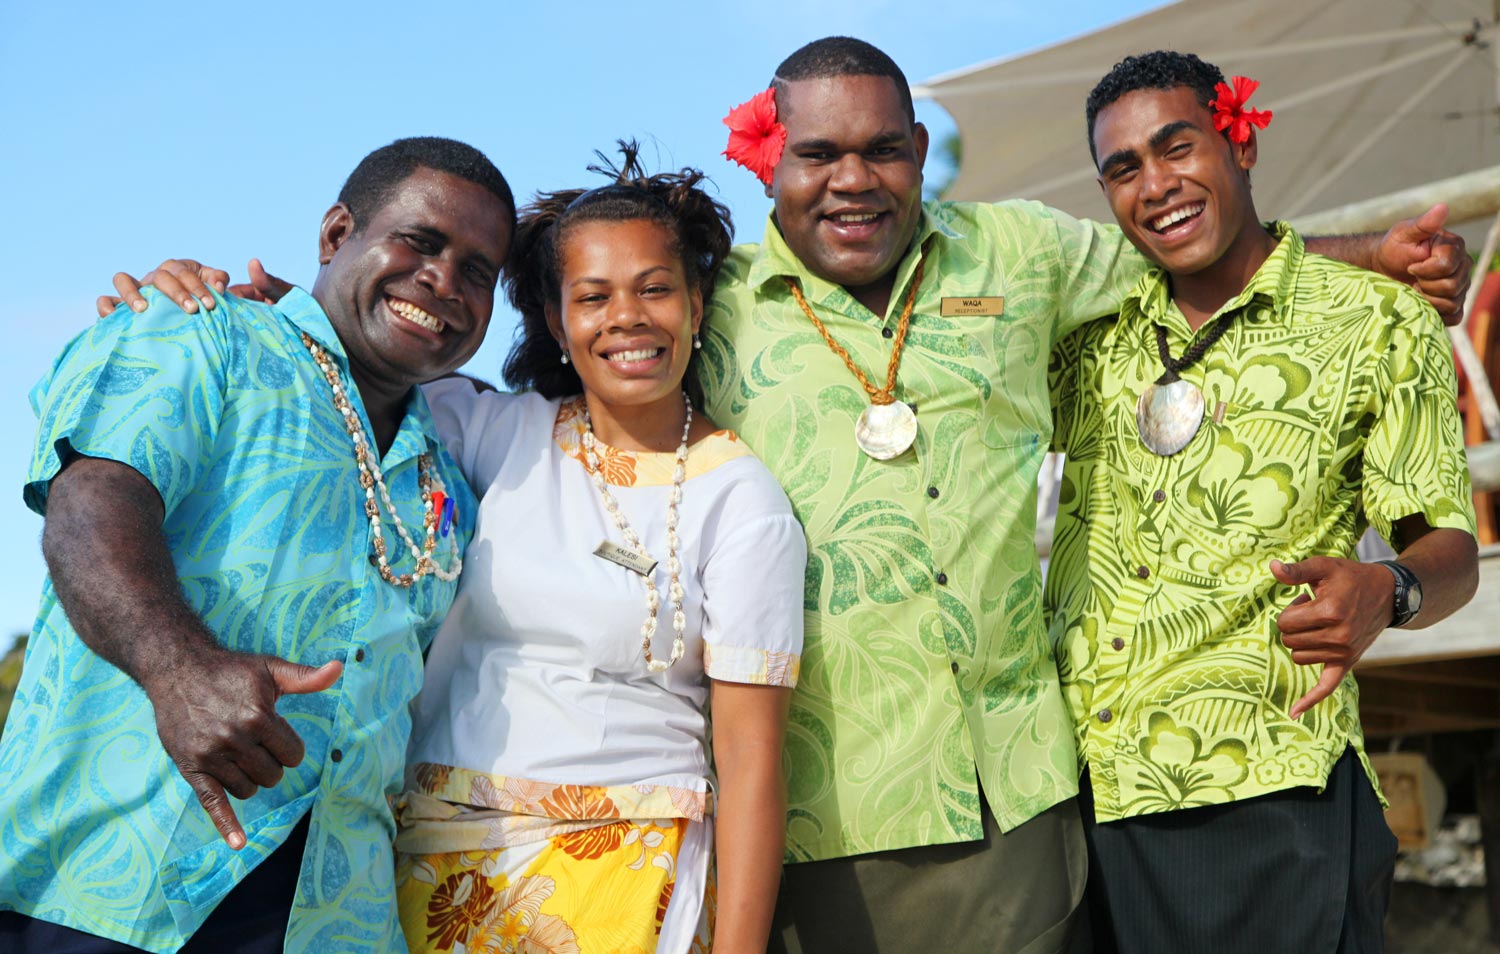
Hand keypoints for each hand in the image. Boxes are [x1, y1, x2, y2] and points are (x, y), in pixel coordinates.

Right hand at [95, 258, 291, 317]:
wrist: (202, 334)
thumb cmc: (215, 315)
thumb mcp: (227, 300)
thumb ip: (230, 285)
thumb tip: (229, 280)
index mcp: (181, 273)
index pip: (185, 270)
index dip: (197, 284)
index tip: (212, 304)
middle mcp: (157, 280)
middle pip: (160, 274)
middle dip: (176, 291)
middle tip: (192, 311)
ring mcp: (136, 293)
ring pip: (123, 279)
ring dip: (133, 292)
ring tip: (145, 311)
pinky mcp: (119, 311)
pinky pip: (106, 301)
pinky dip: (107, 305)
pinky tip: (118, 317)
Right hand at [143, 650, 342, 848]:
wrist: (178, 670)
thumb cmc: (230, 671)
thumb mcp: (270, 669)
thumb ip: (305, 677)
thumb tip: (339, 669)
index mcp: (258, 717)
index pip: (294, 755)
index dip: (290, 747)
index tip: (277, 733)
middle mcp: (234, 739)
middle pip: (274, 776)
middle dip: (272, 763)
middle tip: (257, 742)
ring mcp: (211, 756)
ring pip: (249, 790)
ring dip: (251, 778)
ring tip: (240, 754)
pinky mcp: (191, 768)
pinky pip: (212, 803)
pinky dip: (226, 825)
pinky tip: (238, 843)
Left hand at [1272, 557, 1393, 718]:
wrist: (1387, 595)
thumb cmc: (1351, 578)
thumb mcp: (1324, 567)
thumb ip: (1297, 570)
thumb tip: (1272, 568)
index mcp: (1330, 612)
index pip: (1285, 622)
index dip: (1291, 609)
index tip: (1306, 600)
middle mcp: (1338, 636)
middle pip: (1289, 639)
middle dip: (1294, 624)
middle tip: (1313, 611)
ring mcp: (1344, 653)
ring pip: (1298, 656)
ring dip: (1302, 641)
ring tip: (1320, 625)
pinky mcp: (1347, 663)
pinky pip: (1326, 686)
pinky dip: (1310, 699)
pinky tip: (1293, 713)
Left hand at [1374, 204, 1470, 324]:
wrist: (1384, 269)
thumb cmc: (1393, 248)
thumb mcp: (1403, 233)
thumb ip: (1423, 224)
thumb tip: (1443, 207)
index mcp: (1454, 247)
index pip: (1446, 266)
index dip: (1424, 270)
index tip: (1410, 265)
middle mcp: (1463, 266)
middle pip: (1451, 286)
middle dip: (1424, 285)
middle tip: (1412, 278)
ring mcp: (1461, 286)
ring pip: (1452, 302)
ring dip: (1427, 299)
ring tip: (1415, 289)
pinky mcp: (1454, 304)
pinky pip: (1455, 316)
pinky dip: (1437, 314)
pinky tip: (1423, 304)